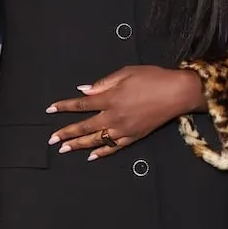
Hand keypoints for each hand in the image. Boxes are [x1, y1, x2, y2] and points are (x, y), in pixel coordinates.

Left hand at [46, 66, 204, 159]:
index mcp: (110, 98)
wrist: (177, 92)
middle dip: (66, 132)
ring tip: (64, 149)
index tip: (50, 109)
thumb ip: (103, 83)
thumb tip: (84, 90)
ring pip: (96, 139)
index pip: (81, 104)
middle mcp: (114, 116)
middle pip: (85, 126)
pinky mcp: (134, 136)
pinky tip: (91, 156)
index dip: (64, 106)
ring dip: (79, 145)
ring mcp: (124, 128)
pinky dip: (102, 152)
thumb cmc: (153, 78)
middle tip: (51, 139)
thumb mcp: (126, 72)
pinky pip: (114, 147)